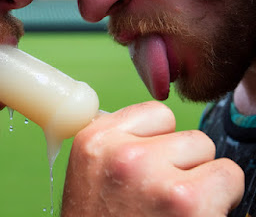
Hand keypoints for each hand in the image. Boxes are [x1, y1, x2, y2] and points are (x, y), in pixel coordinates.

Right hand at [61, 101, 243, 216]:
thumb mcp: (92, 173)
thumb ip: (117, 141)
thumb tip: (152, 128)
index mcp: (96, 141)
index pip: (156, 113)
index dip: (162, 140)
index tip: (156, 161)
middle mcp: (123, 154)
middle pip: (183, 132)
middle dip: (182, 160)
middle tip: (165, 193)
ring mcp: (156, 177)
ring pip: (206, 149)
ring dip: (201, 177)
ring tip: (178, 207)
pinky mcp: (188, 202)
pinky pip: (228, 175)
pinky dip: (223, 197)